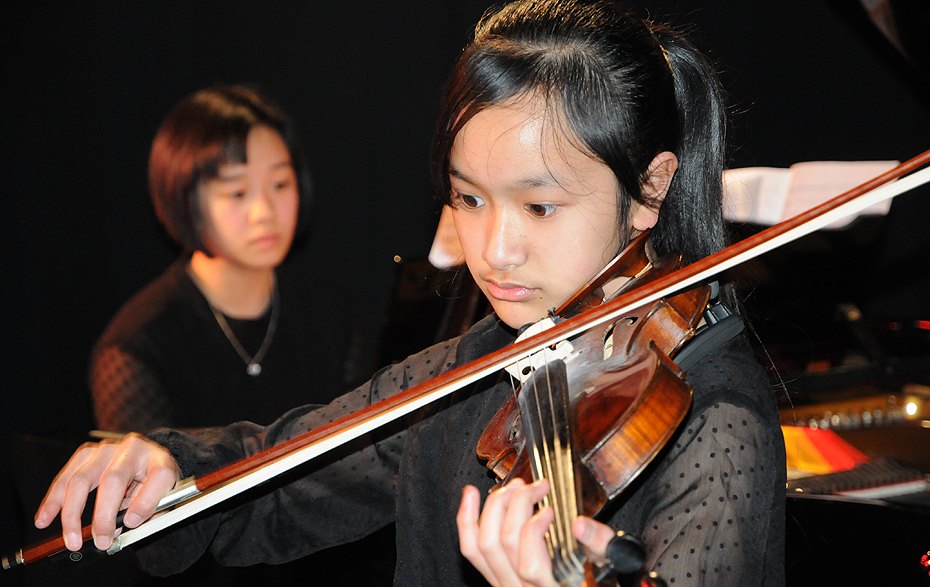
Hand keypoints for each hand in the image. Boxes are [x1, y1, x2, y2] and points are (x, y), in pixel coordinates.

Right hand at [33, 433, 180, 551]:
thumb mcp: (161, 497)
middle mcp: (134, 448)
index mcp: (159, 459)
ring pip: (82, 480)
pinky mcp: (86, 453)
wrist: (145, 459)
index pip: (159, 476)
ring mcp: (108, 448)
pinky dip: (53, 501)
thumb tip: (120, 528)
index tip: (133, 523)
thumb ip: (147, 512)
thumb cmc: (151, 481)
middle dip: (104, 516)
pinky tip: (45, 519)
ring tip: (71, 539)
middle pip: (114, 480)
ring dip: (72, 514)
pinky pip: (65, 477)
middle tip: (101, 541)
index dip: (146, 502)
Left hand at [457, 479, 623, 586]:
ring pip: (481, 546)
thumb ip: (602, 545)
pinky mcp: (496, 577)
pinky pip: (472, 550)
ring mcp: (505, 585)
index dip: (534, 530)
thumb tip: (579, 525)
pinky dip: (467, 519)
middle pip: (501, 545)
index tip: (549, 509)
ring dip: (493, 506)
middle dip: (515, 504)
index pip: (529, 566)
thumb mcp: (612, 565)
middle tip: (534, 487)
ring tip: (513, 487)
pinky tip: (470, 494)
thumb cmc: (598, 580)